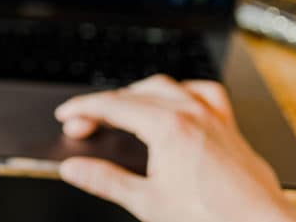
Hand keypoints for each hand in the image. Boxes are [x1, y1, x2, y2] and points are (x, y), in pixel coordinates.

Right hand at [54, 75, 295, 221]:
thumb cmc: (212, 218)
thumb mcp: (146, 201)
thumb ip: (105, 180)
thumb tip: (74, 169)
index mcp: (168, 127)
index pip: (113, 105)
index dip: (83, 108)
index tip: (67, 115)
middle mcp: (192, 113)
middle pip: (135, 94)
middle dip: (104, 105)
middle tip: (84, 124)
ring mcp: (213, 117)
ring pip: (168, 86)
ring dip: (138, 93)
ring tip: (121, 108)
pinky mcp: (228, 127)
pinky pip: (204, 93)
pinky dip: (183, 92)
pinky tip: (176, 101)